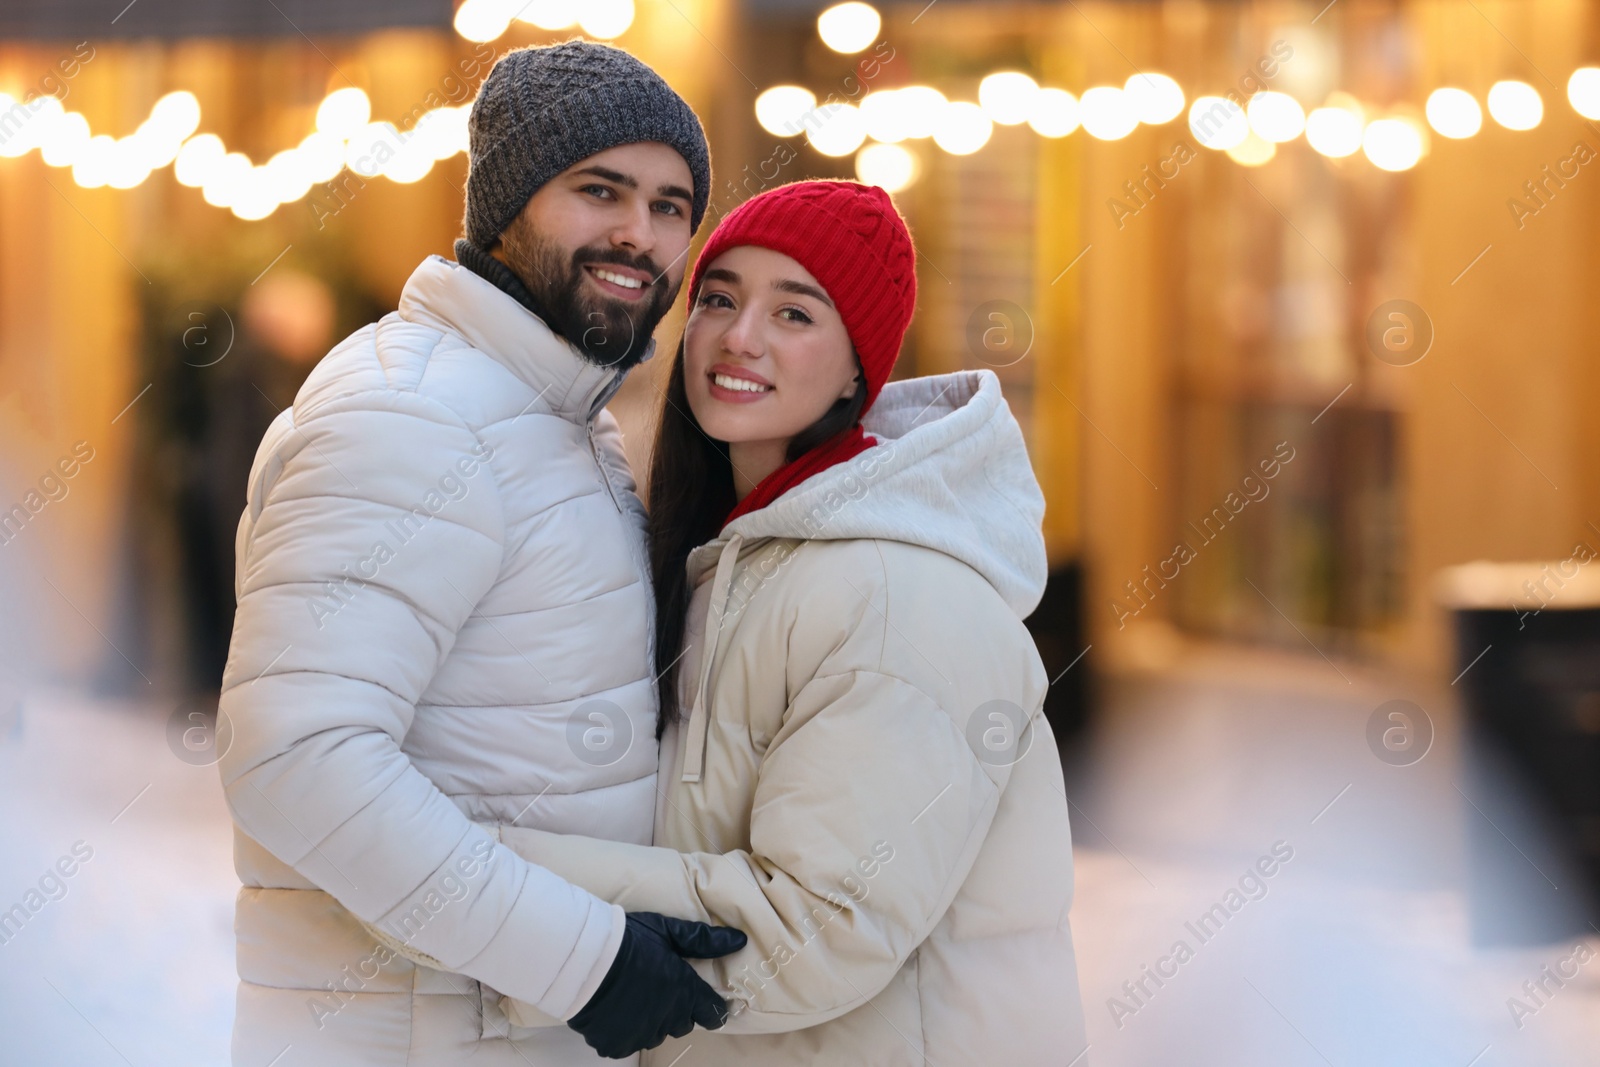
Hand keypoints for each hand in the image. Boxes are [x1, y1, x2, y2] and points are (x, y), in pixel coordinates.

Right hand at [566, 911, 747, 1058]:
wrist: (583, 958)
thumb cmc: (628, 939)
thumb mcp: (668, 931)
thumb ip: (704, 941)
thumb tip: (739, 941)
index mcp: (685, 992)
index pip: (711, 1013)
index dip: (710, 1008)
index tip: (705, 1003)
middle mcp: (667, 1018)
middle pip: (682, 1023)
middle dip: (676, 1010)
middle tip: (658, 988)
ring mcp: (641, 1034)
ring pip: (655, 1034)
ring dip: (650, 1020)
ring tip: (633, 997)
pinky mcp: (616, 1045)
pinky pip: (627, 1043)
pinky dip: (623, 1030)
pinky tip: (614, 1010)